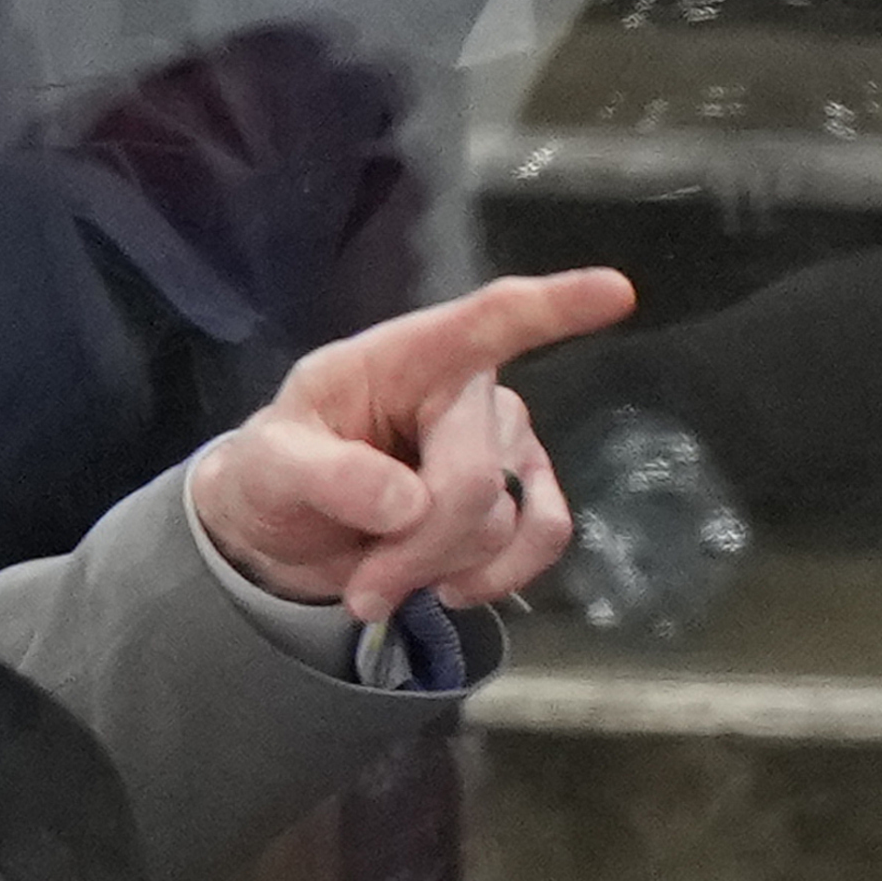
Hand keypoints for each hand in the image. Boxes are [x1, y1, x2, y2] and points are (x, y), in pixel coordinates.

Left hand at [186, 267, 637, 626]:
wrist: (288, 529)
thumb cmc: (279, 471)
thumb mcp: (267, 466)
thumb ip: (323, 476)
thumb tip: (408, 505)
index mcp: (407, 356)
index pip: (486, 322)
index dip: (552, 308)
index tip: (615, 292)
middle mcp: (469, 389)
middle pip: (474, 479)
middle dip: (415, 549)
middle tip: (362, 588)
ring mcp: (504, 440)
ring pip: (502, 522)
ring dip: (435, 570)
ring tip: (382, 575)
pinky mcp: (523, 493)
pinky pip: (546, 536)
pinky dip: (498, 579)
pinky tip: (450, 588)